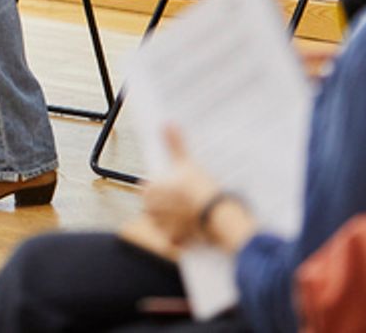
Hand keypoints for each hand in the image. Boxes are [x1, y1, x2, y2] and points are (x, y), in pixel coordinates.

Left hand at [142, 126, 223, 246]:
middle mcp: (151, 211)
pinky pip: (175, 241)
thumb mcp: (186, 162)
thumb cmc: (200, 189)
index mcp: (149, 191)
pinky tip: (193, 231)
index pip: (147, 188)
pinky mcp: (176, 241)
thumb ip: (174, 144)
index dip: (161, 187)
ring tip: (190, 214)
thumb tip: (167, 125)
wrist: (218, 215)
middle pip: (154, 207)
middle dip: (166, 205)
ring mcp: (163, 228)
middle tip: (185, 200)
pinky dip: (182, 238)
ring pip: (163, 224)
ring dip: (172, 222)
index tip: (174, 187)